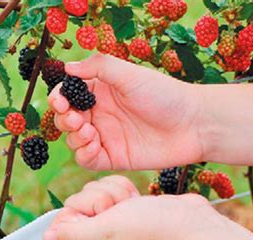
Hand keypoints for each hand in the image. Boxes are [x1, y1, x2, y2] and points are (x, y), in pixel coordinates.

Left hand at [43, 175, 223, 239]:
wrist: (190, 224)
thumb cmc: (152, 231)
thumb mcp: (106, 232)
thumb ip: (73, 235)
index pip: (63, 227)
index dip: (75, 213)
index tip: (95, 213)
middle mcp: (99, 239)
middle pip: (77, 205)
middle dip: (96, 199)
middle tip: (116, 210)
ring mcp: (113, 222)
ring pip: (94, 193)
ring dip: (111, 192)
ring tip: (129, 205)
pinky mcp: (124, 208)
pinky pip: (110, 189)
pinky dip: (122, 189)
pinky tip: (135, 198)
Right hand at [49, 54, 202, 170]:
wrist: (193, 125)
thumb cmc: (165, 95)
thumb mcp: (130, 74)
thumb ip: (99, 67)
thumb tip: (68, 67)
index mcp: (101, 92)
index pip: (69, 95)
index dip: (59, 98)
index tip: (60, 100)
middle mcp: (100, 115)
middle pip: (66, 119)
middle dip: (64, 119)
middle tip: (75, 118)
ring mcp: (106, 137)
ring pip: (74, 141)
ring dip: (73, 137)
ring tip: (88, 131)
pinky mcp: (113, 158)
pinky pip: (88, 160)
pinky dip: (84, 154)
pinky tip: (94, 145)